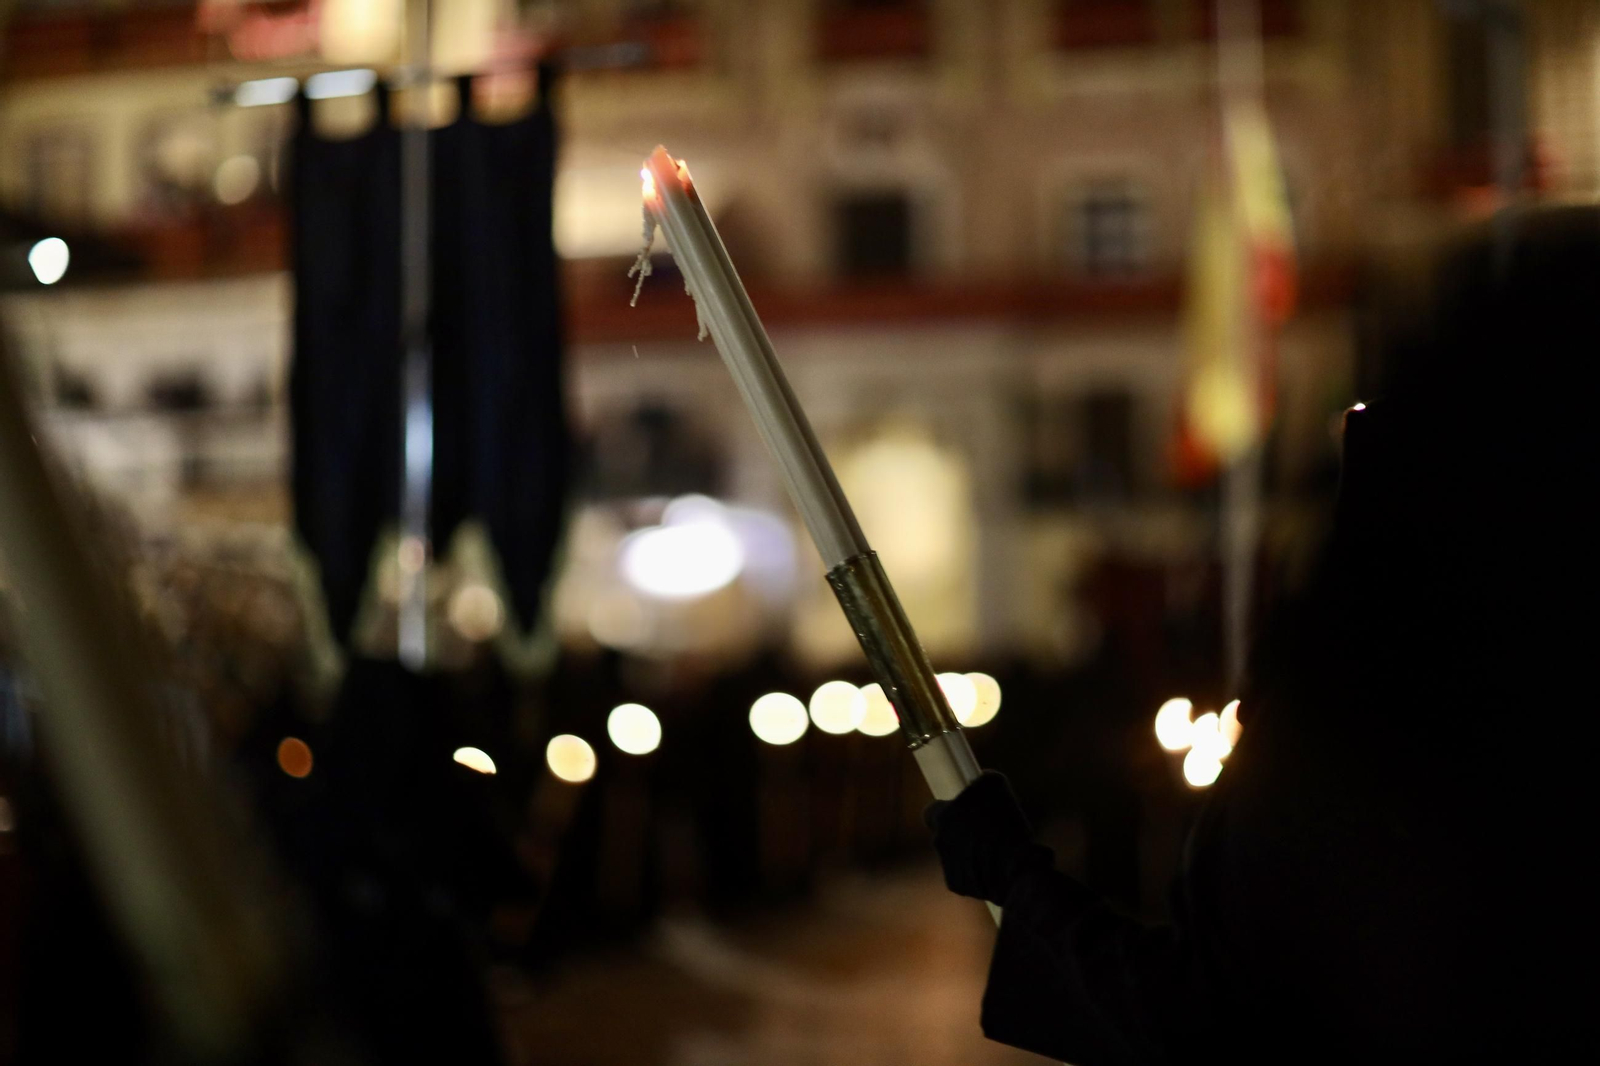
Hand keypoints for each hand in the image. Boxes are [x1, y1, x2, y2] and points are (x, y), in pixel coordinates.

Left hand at [924, 771, 1051, 904]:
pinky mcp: (956, 885)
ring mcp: (945, 864)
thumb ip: (981, 780)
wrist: (1015, 867)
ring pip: (954, 855)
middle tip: (983, 830)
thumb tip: (980, 777)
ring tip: (995, 850)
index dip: (947, 809)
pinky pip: (964, 874)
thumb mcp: (996, 785)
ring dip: (968, 852)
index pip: (932, 810)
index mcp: (940, 816)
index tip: (962, 809)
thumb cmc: (1005, 822)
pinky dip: (975, 872)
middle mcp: (938, 841)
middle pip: (944, 834)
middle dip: (959, 832)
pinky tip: (994, 867)